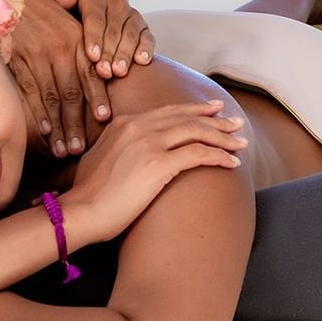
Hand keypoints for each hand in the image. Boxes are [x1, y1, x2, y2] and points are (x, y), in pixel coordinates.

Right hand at [9, 0, 109, 158]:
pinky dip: (38, 112)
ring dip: (59, 126)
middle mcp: (60, 47)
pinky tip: (45, 130)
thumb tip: (103, 78)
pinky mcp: (17, 59)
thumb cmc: (44, 14)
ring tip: (64, 149)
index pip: (90, 72)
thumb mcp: (68, 24)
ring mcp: (38, 54)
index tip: (104, 119)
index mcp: (76, 39)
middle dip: (77, 123)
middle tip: (81, 148)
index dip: (98, 97)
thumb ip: (83, 49)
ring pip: (51, 96)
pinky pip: (30, 91)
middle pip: (72, 92)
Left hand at [51, 0, 154, 80]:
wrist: (93, 12)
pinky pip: (147, 37)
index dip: (94, 37)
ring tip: (119, 71)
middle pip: (113, 29)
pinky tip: (141, 61)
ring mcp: (131, 13)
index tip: (92, 56)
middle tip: (103, 71)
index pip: (94, 17)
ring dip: (125, 54)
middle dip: (108, 52)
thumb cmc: (70, 14)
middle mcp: (115, 2)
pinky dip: (146, 48)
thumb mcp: (61, 5)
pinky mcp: (143, 26)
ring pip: (130, 34)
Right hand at [63, 99, 248, 246]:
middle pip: (185, 117)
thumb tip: (124, 152)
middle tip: (233, 120)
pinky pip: (198, 154)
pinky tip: (232, 162)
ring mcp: (149, 143)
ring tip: (240, 141)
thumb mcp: (98, 158)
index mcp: (124, 123)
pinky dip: (219, 155)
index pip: (166, 111)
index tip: (210, 110)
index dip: (191, 110)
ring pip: (196, 131)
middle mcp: (138, 127)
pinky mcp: (159, 164)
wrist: (81, 210)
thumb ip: (115, 147)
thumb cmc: (87, 194)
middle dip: (213, 119)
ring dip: (222, 135)